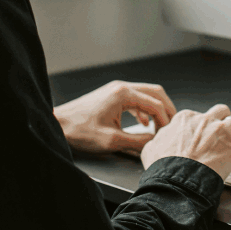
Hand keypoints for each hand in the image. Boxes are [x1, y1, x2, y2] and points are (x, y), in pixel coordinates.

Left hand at [54, 80, 177, 155]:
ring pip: (146, 94)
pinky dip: (144, 109)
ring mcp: (116, 90)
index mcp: (123, 94)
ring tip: (160, 127)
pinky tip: (144, 123)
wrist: (58, 124)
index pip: (156, 103)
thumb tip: (155, 142)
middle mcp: (121, 87)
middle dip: (166, 109)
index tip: (168, 135)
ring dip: (156, 109)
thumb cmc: (80, 131)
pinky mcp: (111, 96)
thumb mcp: (112, 141)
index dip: (166, 119)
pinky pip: (135, 99)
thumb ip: (137, 141)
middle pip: (155, 92)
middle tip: (172, 126)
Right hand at [141, 104, 230, 179]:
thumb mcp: (151, 148)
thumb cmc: (162, 166)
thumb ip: (158, 140)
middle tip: (222, 131)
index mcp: (187, 119)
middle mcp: (207, 121)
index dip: (201, 125)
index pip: (199, 115)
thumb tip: (158, 140)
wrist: (175, 179)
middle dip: (222, 120)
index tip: (201, 134)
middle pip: (221, 111)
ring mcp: (222, 134)